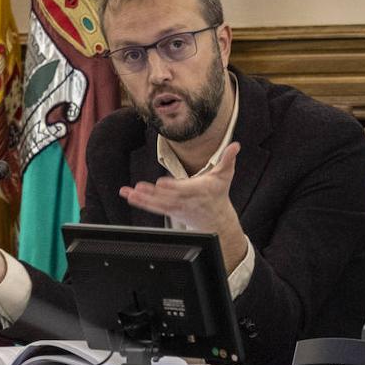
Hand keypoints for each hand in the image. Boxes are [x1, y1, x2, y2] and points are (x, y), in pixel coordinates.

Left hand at [120, 142, 247, 270]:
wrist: (216, 220)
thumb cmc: (218, 193)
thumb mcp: (225, 175)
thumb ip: (228, 158)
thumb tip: (236, 145)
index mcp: (198, 190)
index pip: (184, 189)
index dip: (172, 187)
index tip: (161, 183)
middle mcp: (185, 200)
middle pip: (167, 197)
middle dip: (152, 194)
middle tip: (139, 188)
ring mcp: (176, 207)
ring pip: (157, 203)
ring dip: (142, 198)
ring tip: (129, 193)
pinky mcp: (170, 211)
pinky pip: (154, 207)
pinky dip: (141, 202)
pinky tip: (130, 196)